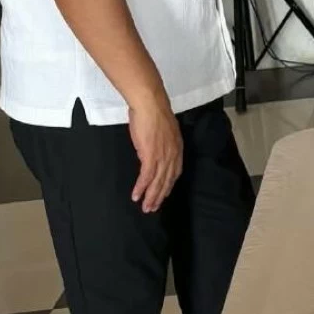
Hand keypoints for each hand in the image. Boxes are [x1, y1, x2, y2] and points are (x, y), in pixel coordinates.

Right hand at [128, 92, 182, 212]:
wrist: (150, 105)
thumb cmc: (154, 113)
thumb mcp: (163, 131)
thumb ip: (161, 143)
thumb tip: (153, 149)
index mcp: (177, 148)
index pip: (175, 172)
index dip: (169, 185)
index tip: (163, 194)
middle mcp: (173, 155)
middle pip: (167, 181)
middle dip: (160, 196)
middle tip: (153, 208)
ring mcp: (163, 156)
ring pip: (157, 182)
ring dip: (151, 197)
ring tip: (145, 208)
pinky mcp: (151, 156)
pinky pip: (146, 177)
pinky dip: (141, 188)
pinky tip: (136, 196)